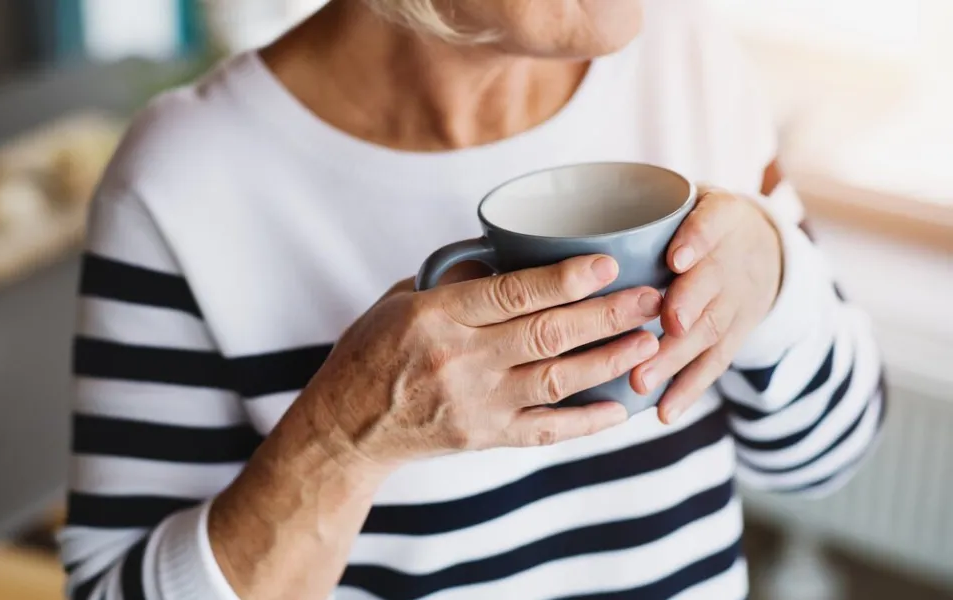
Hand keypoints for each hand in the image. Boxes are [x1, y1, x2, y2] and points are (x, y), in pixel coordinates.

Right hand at [293, 255, 663, 468]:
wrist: (346, 426)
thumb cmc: (372, 352)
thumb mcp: (400, 301)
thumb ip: (456, 282)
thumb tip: (510, 255)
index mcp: (435, 316)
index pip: (511, 293)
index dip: (565, 278)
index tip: (608, 263)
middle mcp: (458, 360)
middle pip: (546, 334)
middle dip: (606, 314)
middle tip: (651, 297)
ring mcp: (473, 403)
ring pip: (556, 380)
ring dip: (608, 360)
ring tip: (648, 340)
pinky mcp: (483, 437)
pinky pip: (546, 430)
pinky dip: (586, 422)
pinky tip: (620, 408)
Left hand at [631, 185, 783, 423]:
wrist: (760, 249)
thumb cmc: (693, 222)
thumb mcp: (682, 199)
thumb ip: (637, 207)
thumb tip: (547, 224)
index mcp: (719, 216)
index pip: (712, 222)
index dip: (697, 240)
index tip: (676, 258)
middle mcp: (732, 261)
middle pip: (712, 284)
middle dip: (686, 307)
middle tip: (662, 325)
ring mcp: (736, 302)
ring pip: (708, 331)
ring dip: (676, 358)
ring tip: (643, 380)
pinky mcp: (733, 337)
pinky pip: (713, 366)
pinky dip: (688, 390)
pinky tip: (663, 412)